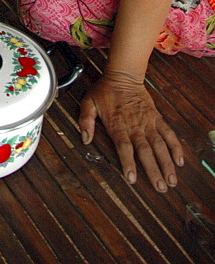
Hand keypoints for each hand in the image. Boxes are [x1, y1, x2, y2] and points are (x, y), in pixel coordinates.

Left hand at [79, 71, 183, 190]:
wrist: (123, 75)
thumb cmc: (105, 91)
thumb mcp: (88, 102)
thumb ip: (85, 120)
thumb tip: (85, 139)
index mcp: (117, 124)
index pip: (124, 146)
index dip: (128, 163)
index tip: (132, 178)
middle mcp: (135, 125)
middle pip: (145, 150)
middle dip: (153, 170)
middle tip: (160, 188)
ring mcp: (148, 122)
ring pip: (159, 145)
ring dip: (167, 163)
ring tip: (172, 181)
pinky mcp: (156, 118)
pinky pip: (168, 133)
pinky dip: (175, 146)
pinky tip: (180, 161)